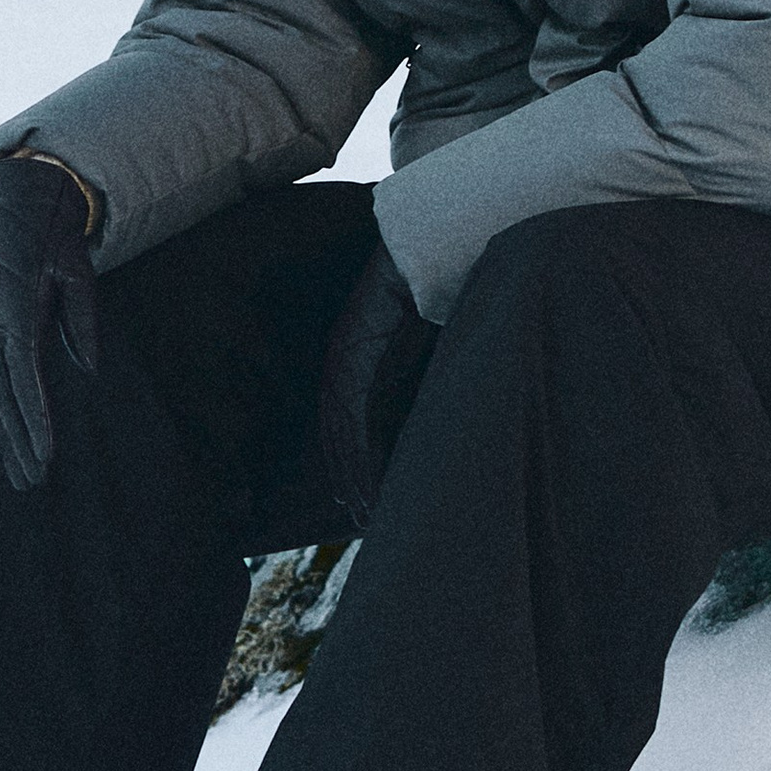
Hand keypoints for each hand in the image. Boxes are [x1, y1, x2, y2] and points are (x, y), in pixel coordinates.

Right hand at [0, 153, 100, 488]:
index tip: (45, 454)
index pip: (23, 377)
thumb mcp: (77, 271)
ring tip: (4, 476)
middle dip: (16, 439)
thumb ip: (83, 320)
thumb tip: (87, 369)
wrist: (13, 202)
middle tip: (32, 481)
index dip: (33, 418)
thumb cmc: (53, 238)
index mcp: (14, 309)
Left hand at [318, 241, 439, 526]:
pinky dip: (363, 460)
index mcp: (352, 357)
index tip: (357, 491)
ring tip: (366, 514)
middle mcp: (341, 364)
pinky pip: (354, 425)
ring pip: (341, 437)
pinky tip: (371, 489)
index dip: (350, 458)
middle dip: (348, 477)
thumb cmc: (432, 291)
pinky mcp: (355, 367)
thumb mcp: (422, 341)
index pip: (344, 419)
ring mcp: (344, 366)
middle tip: (360, 516)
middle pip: (337, 435)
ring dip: (354, 477)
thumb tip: (433, 405)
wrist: (427, 253)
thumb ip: (418, 373)